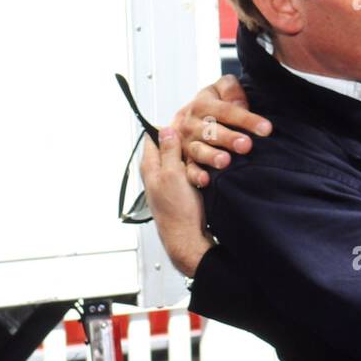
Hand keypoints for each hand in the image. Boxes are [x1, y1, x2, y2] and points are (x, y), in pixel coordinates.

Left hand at [139, 127, 214, 277]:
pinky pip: (192, 172)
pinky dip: (201, 169)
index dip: (169, 126)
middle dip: (186, 141)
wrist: (188, 239)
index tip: (185, 121)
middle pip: (171, 147)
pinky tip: (211, 169)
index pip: (154, 137)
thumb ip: (169, 151)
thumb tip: (166, 129)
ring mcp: (171, 183)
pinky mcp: (184, 191)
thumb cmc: (177, 213)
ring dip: (197, 156)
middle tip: (202, 136)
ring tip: (208, 155)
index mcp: (150, 166)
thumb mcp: (173, 175)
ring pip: (184, 159)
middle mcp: (158, 173)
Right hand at [170, 75, 271, 187]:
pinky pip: (188, 170)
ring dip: (212, 156)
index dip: (246, 119)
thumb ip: (230, 89)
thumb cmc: (212, 104)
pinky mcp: (184, 161)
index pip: (226, 111)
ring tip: (226, 162)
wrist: (184, 119)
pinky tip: (206, 180)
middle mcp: (192, 124)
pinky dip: (196, 176)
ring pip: (199, 150)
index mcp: (202, 105)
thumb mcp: (219, 89)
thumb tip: (241, 104)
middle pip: (211, 131)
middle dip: (229, 138)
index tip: (266, 129)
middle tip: (246, 145)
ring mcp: (187, 144)